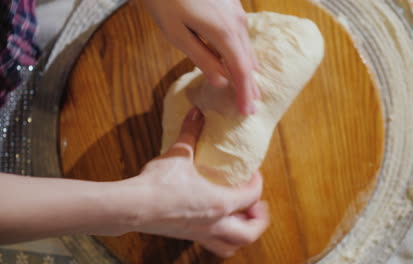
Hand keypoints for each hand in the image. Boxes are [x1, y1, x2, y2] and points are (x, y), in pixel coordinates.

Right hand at [122, 108, 268, 256]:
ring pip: (231, 245)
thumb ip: (191, 131)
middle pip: (249, 232)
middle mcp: (214, 223)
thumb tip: (197, 112)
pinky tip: (213, 222)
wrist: (132, 207)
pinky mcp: (186, 235)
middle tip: (256, 206)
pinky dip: (220, 237)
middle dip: (258, 220)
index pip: (251, 196)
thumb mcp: (179, 154)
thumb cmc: (158, 184)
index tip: (253, 174)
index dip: (257, 183)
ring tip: (240, 219)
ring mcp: (200, 232)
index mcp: (220, 203)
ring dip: (241, 234)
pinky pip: (211, 244)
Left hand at [143, 0, 259, 114]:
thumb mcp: (177, 33)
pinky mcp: (232, 4)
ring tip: (245, 89)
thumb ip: (202, 58)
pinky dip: (240, 53)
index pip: (241, 71)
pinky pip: (240, 35)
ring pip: (246, 47)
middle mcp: (237, 22)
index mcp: (224, 32)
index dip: (245, 93)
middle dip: (249, 85)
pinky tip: (235, 61)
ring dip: (245, 70)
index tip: (247, 112)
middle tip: (250, 107)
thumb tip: (221, 82)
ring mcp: (237, 11)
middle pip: (248, 60)